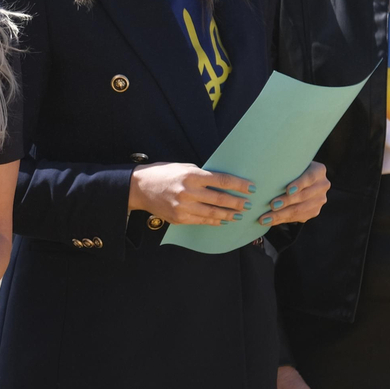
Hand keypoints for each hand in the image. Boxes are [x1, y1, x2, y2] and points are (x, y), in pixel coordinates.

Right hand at [129, 163, 253, 225]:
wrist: (138, 188)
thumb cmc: (162, 174)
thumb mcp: (182, 167)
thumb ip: (200, 174)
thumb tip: (220, 182)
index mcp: (191, 175)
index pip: (222, 181)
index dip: (239, 185)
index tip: (251, 188)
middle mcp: (188, 191)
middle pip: (220, 199)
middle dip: (237, 202)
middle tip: (248, 204)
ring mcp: (183, 207)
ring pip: (213, 213)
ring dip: (229, 214)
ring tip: (238, 214)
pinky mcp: (178, 218)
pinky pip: (201, 221)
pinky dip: (213, 221)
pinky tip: (221, 220)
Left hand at [257, 161, 329, 226]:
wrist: (299, 177)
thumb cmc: (289, 168)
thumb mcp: (289, 164)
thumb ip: (282, 167)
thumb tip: (259, 176)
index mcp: (318, 170)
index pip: (309, 177)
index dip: (299, 184)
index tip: (287, 190)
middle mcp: (322, 185)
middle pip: (304, 196)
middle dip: (286, 202)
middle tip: (271, 205)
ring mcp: (320, 200)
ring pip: (300, 210)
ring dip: (281, 215)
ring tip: (265, 218)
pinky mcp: (314, 211)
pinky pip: (299, 218)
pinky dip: (282, 220)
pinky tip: (270, 221)